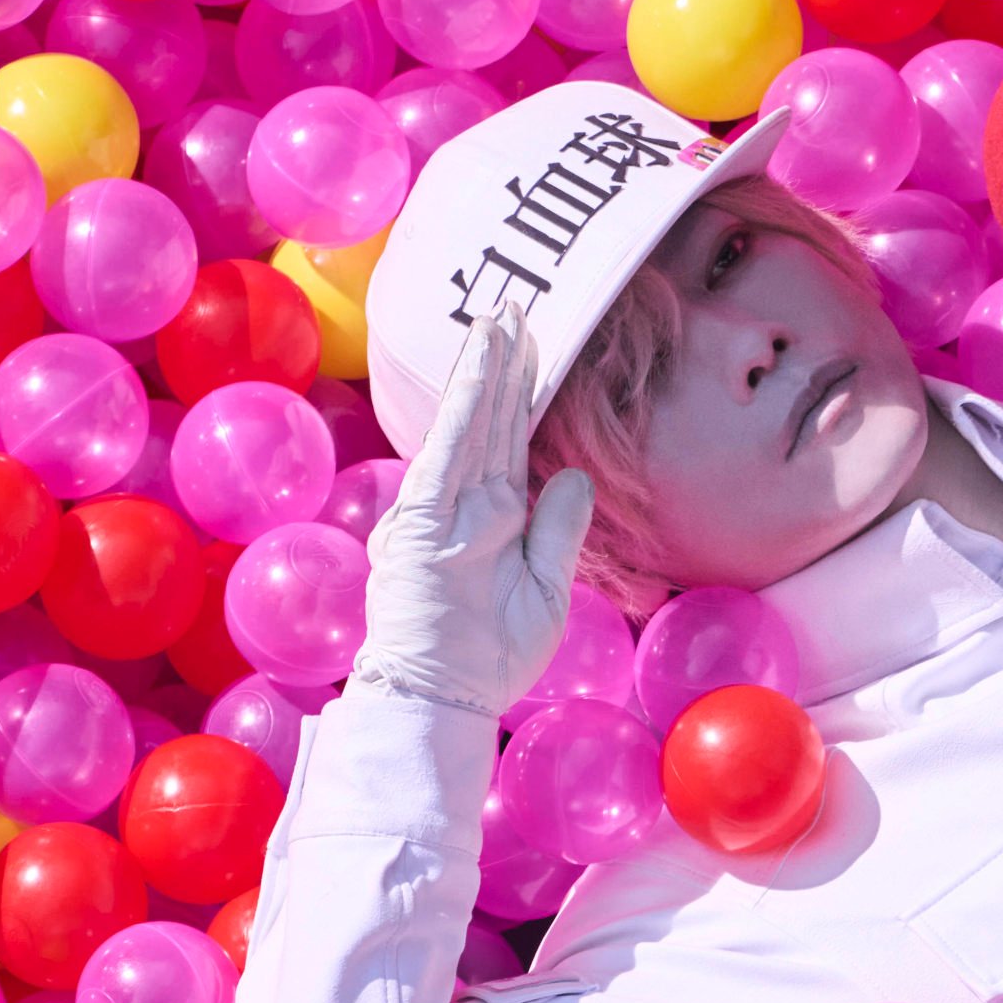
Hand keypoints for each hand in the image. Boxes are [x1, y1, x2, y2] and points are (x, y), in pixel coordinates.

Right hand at [356, 308, 594, 717]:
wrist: (444, 699)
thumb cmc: (491, 656)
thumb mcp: (548, 590)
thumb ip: (560, 530)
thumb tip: (578, 476)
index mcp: (493, 518)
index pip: (510, 442)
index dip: (522, 393)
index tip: (534, 344)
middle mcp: (465, 504)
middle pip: (490, 420)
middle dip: (503, 362)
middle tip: (516, 304)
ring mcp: (441, 509)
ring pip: (469, 423)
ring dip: (485, 368)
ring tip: (500, 316)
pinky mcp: (424, 521)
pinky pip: (448, 451)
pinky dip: (465, 407)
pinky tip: (481, 367)